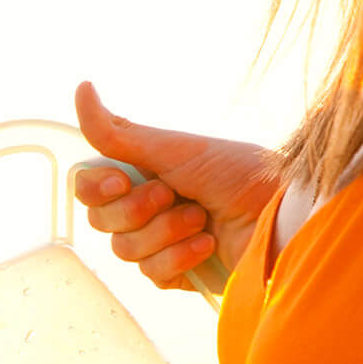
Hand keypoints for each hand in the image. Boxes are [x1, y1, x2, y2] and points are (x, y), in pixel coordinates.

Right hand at [72, 81, 283, 291]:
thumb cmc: (236, 172)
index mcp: (141, 174)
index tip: (120, 181)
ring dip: (164, 232)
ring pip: (124, 249)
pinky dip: (179, 257)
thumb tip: (80, 89)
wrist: (281, 213)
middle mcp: (146, 208)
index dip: (95, 188)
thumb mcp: (173, 148)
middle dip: (136, 209)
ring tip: (201, 219)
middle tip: (172, 195)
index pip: (87, 187)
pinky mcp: (177, 274)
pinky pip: (151, 274)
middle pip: (99, 220)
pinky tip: (208, 244)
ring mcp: (160, 243)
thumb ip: (117, 132)